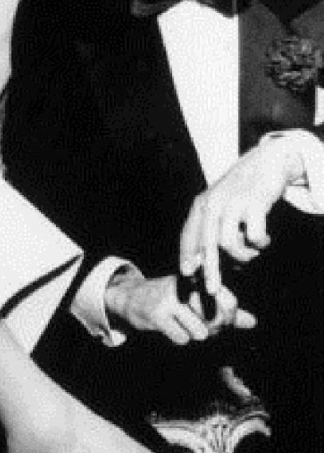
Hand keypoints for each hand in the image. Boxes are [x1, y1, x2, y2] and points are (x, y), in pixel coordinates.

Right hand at [105, 267, 255, 344]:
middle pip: (216, 320)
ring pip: (200, 332)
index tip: (220, 321)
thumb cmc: (169, 297)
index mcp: (198, 278)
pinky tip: (169, 328)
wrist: (129, 296)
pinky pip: (181, 338)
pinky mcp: (157, 314)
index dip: (229, 318)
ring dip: (192, 334)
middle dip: (211, 329)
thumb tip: (253, 322)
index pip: (228, 301)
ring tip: (182, 325)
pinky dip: (177, 338)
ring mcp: (171, 299)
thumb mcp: (196, 297)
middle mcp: (186, 285)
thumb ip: (224, 309)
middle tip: (200, 325)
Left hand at [180, 134, 307, 295]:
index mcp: (202, 204)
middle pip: (207, 244)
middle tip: (211, 290)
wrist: (266, 162)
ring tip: (252, 254)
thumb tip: (207, 260)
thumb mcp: (221, 202)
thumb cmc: (242, 189)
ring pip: (230, 243)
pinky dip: (260, 244)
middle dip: (209, 270)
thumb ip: (213, 226)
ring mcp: (233, 203)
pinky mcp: (254, 204)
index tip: (187, 273)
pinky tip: (264, 240)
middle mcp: (214, 203)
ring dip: (243, 256)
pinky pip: (254, 236)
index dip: (187, 254)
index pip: (189, 233)